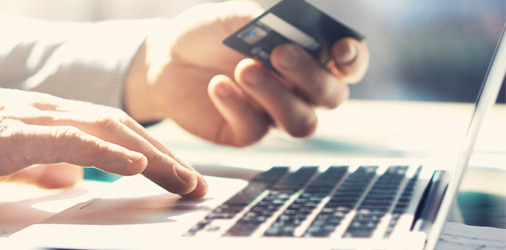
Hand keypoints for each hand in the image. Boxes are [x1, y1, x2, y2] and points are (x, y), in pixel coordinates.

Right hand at [0, 81, 206, 197]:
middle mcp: (49, 112)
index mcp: (50, 119)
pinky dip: (106, 152)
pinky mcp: (14, 134)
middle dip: (164, 157)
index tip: (177, 177)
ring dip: (149, 156)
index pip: (112, 132)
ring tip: (182, 179)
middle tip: (196, 184)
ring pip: (105, 131)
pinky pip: (69, 140)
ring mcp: (33, 119)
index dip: (150, 153)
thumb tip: (72, 180)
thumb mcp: (9, 161)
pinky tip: (134, 164)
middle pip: (121, 129)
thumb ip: (42, 168)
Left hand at [125, 1, 369, 145]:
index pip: (348, 65)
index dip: (353, 60)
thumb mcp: (237, 19)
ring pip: (300, 122)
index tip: (339, 49)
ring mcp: (274, 115)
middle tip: (279, 54)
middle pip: (331, 97)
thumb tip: (292, 36)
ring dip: (277, 96)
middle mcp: (300, 91)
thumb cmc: (209, 34)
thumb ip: (268, 26)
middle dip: (310, 75)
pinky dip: (238, 106)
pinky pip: (255, 130)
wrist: (166, 57)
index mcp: (309, 57)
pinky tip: (217, 85)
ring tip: (245, 69)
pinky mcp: (245, 133)